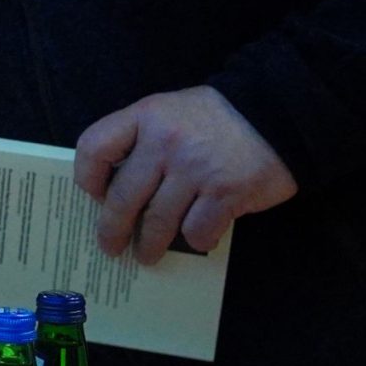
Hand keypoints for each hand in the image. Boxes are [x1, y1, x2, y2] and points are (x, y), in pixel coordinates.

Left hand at [72, 86, 297, 264]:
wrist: (277, 112)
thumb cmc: (213, 118)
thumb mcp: (169, 111)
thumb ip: (140, 138)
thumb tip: (113, 187)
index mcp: (146, 116)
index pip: (94, 147)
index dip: (87, 178)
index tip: (94, 197)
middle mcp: (166, 142)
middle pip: (123, 197)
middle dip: (111, 230)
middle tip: (109, 246)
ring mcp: (196, 170)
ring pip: (158, 222)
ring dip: (148, 245)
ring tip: (146, 254)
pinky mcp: (226, 193)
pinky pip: (197, 231)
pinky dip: (195, 239)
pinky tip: (197, 238)